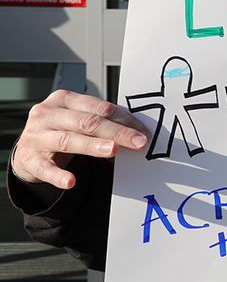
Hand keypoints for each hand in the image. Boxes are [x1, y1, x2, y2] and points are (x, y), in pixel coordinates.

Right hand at [10, 90, 149, 188]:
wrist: (28, 149)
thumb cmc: (61, 130)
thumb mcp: (78, 120)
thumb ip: (103, 122)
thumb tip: (137, 132)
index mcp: (63, 99)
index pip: (98, 108)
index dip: (123, 120)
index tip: (143, 133)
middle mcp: (47, 114)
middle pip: (86, 122)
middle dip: (115, 132)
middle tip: (137, 142)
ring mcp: (36, 136)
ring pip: (68, 140)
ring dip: (92, 146)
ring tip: (112, 150)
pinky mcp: (28, 159)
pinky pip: (45, 168)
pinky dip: (58, 175)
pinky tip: (71, 182)